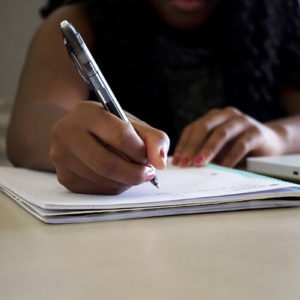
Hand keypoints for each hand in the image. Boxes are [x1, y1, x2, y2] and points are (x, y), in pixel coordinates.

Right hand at [50, 101, 168, 193]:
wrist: (77, 133)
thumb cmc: (109, 128)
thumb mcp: (132, 124)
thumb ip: (154, 139)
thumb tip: (160, 162)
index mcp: (87, 112)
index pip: (120, 135)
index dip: (140, 151)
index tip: (148, 157)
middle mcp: (67, 133)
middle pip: (107, 164)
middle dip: (135, 173)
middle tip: (147, 173)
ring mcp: (62, 158)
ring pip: (104, 181)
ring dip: (126, 181)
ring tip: (132, 172)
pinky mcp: (64, 178)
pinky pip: (98, 191)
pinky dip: (115, 187)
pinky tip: (117, 177)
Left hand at [173, 107, 285, 167]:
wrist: (271, 141)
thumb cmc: (238, 144)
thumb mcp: (219, 146)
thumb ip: (204, 150)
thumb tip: (184, 164)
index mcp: (214, 117)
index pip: (193, 128)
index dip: (183, 144)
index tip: (176, 161)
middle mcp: (226, 115)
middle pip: (204, 128)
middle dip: (192, 146)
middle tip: (185, 163)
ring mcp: (242, 122)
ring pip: (221, 133)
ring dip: (208, 149)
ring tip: (199, 163)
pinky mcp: (256, 132)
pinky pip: (240, 144)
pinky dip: (230, 157)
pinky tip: (222, 167)